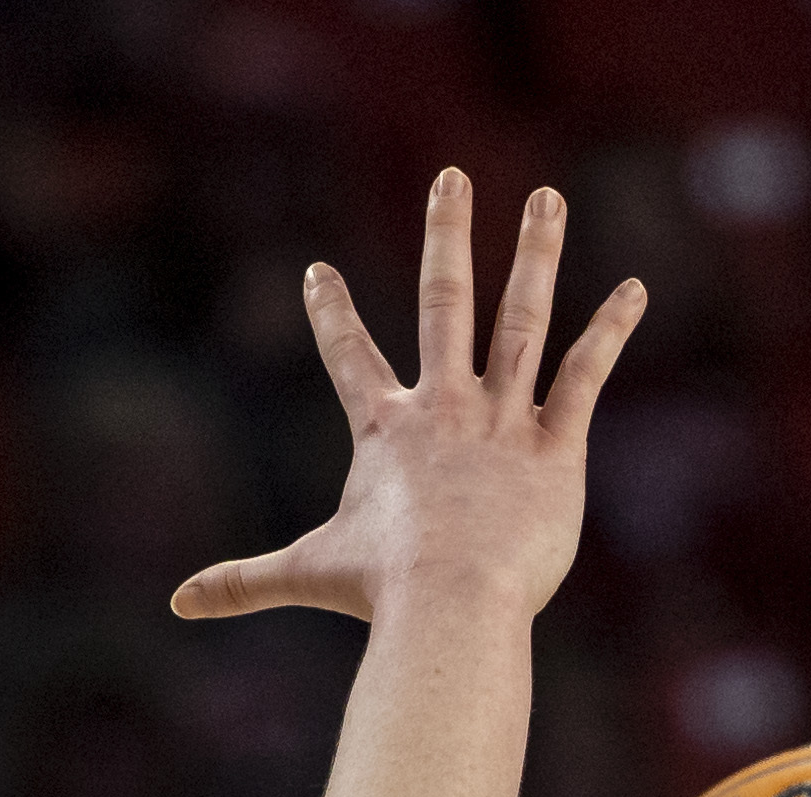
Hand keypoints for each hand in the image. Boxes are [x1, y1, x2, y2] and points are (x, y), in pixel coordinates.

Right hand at [171, 175, 642, 630]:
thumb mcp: (305, 573)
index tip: (317, 271)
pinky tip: (633, 290)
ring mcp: (503, 419)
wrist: (452, 600)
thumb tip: (176, 604)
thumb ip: (243, 582)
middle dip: (446, 235)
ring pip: (521, 318)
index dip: (329, 314)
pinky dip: (610, 331)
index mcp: (387, 430)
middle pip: (444, 301)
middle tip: (452, 177)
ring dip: (535, 254)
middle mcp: (445, 406)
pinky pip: (585, 375)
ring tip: (546, 200)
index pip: (349, 358)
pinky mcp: (556, 446)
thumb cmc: (380, 590)